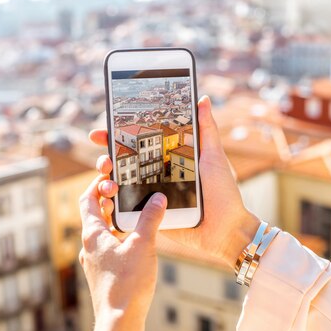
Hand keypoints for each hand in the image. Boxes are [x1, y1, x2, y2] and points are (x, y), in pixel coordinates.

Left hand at [79, 175, 167, 330]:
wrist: (120, 321)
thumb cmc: (128, 284)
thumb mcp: (143, 245)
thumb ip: (150, 219)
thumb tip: (158, 198)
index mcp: (92, 235)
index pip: (87, 199)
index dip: (97, 184)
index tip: (111, 175)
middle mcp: (89, 246)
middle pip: (94, 214)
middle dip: (109, 200)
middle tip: (126, 190)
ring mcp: (94, 261)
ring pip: (102, 232)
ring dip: (115, 219)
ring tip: (134, 212)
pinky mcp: (103, 274)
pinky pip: (108, 247)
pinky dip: (119, 237)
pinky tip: (136, 241)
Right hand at [89, 95, 259, 269]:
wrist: (225, 231)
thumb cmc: (224, 192)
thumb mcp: (214, 157)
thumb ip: (207, 129)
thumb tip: (203, 98)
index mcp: (170, 158)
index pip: (140, 142)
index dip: (120, 134)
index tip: (105, 126)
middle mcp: (157, 174)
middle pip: (124, 162)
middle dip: (107, 157)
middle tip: (104, 158)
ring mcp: (152, 196)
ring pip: (121, 184)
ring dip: (107, 179)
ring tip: (107, 180)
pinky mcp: (150, 216)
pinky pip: (127, 209)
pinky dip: (114, 203)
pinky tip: (108, 199)